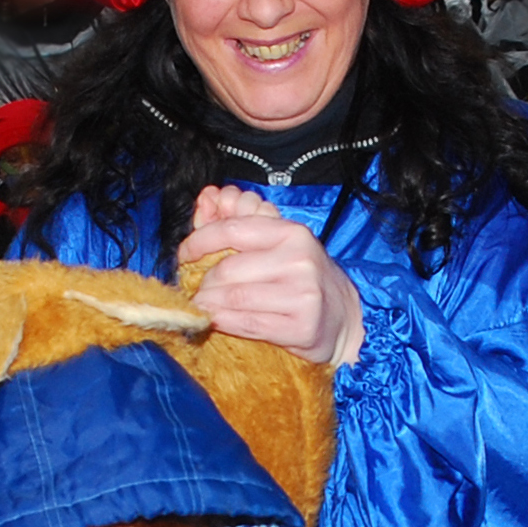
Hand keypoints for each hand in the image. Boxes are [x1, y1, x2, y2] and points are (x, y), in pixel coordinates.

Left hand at [176, 186, 364, 367]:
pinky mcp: (301, 326)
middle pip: (228, 269)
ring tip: (202, 308)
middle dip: (202, 283)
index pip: (232, 230)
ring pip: (234, 298)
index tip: (184, 255)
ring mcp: (302, 294)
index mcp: (291, 233)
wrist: (343, 318)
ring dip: (209, 305)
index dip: (199, 242)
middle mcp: (299, 260)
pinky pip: (247, 323)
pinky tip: (216, 321)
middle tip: (195, 292)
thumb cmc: (302, 280)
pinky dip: (224, 322)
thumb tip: (204, 200)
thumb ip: (241, 227)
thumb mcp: (279, 247)